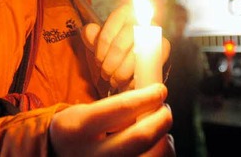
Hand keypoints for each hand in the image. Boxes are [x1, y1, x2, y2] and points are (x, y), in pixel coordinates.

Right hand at [49, 83, 174, 156]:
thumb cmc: (76, 134)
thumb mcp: (83, 114)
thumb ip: (116, 109)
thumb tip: (153, 101)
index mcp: (78, 128)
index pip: (122, 108)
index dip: (147, 97)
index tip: (160, 90)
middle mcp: (91, 155)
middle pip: (140, 137)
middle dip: (161, 119)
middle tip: (164, 110)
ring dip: (164, 140)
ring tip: (158, 132)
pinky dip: (161, 154)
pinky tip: (154, 150)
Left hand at [82, 4, 169, 91]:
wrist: (131, 73)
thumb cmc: (114, 56)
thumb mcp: (100, 47)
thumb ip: (92, 38)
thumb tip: (89, 30)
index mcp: (126, 13)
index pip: (115, 18)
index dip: (105, 40)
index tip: (98, 59)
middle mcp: (143, 18)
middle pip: (128, 35)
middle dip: (114, 58)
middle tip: (106, 74)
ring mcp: (155, 32)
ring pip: (140, 49)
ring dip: (124, 70)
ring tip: (114, 81)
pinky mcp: (164, 47)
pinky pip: (152, 61)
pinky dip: (138, 76)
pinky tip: (128, 84)